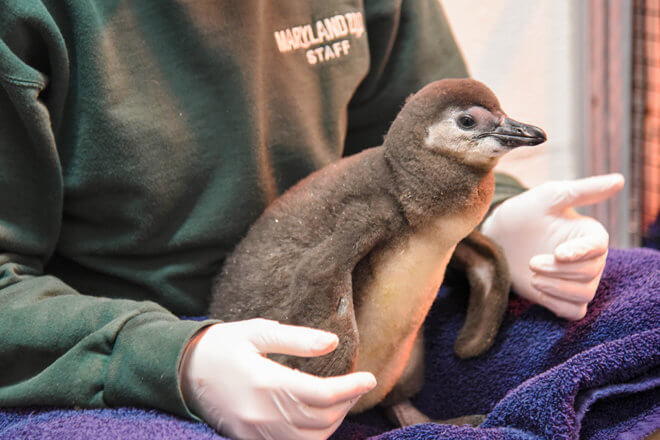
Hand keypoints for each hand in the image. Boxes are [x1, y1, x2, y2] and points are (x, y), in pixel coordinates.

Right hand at [179, 319, 375, 439]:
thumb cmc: (221, 346)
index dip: (351, 389)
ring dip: (332, 423)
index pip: (322, 395)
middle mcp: (261, 413)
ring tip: (340, 401)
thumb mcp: (257, 331)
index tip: (368, 378)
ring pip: (309, 439)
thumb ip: (296, 339)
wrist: (180, 372)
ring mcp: (254, 432)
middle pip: (320, 420)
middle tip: (356, 386)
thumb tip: (332, 342)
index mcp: (265, 382)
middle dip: (346, 404)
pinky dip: (311, 436)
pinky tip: (317, 418)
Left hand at [481, 174, 624, 319]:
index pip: (599, 247)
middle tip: (532, 262)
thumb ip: (583, 190)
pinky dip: (558, 305)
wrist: (497, 239)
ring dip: (557, 288)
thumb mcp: (548, 197)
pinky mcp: (562, 298)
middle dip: (559, 271)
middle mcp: (589, 259)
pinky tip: (538, 292)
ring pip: (584, 294)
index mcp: (589, 235)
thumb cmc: (523, 214)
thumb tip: (619, 180)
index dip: (581, 252)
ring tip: (533, 276)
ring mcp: (576, 280)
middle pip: (590, 273)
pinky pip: (574, 312)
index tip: (558, 253)